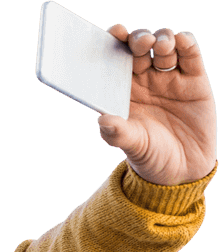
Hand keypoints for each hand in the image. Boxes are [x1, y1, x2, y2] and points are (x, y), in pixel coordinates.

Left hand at [96, 26, 217, 184]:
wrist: (182, 169)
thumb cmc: (150, 156)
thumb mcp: (133, 146)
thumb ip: (118, 132)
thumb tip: (103, 120)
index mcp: (122, 91)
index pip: (115, 61)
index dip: (113, 44)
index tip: (112, 34)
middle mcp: (144, 80)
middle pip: (139, 48)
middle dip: (138, 39)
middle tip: (139, 41)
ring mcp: (169, 78)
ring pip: (165, 46)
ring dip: (162, 39)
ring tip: (160, 46)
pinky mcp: (194, 79)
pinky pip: (190, 55)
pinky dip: (186, 43)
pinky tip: (181, 40)